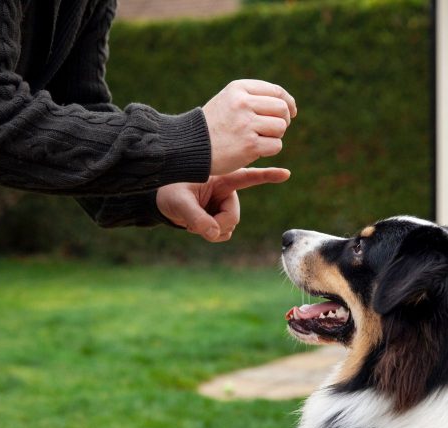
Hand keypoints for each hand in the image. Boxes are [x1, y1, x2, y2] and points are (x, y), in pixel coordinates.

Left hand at [156, 167, 290, 241]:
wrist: (160, 201)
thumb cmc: (168, 192)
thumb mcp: (178, 202)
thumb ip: (196, 218)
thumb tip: (213, 234)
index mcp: (221, 178)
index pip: (248, 176)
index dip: (267, 176)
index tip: (286, 173)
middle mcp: (226, 192)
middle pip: (233, 217)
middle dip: (216, 225)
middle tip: (195, 226)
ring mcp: (224, 205)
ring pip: (229, 227)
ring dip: (212, 230)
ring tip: (192, 221)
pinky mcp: (219, 217)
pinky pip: (223, 233)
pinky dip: (211, 234)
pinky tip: (197, 226)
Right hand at [202, 80, 296, 175]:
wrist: (191, 146)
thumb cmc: (213, 125)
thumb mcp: (229, 101)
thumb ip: (253, 98)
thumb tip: (288, 105)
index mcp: (238, 89)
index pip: (276, 91)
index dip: (288, 103)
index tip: (291, 112)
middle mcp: (242, 103)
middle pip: (282, 109)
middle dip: (283, 120)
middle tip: (274, 130)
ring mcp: (246, 124)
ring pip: (280, 127)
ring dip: (275, 136)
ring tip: (259, 139)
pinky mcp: (249, 145)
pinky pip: (276, 145)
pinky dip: (270, 149)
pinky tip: (255, 150)